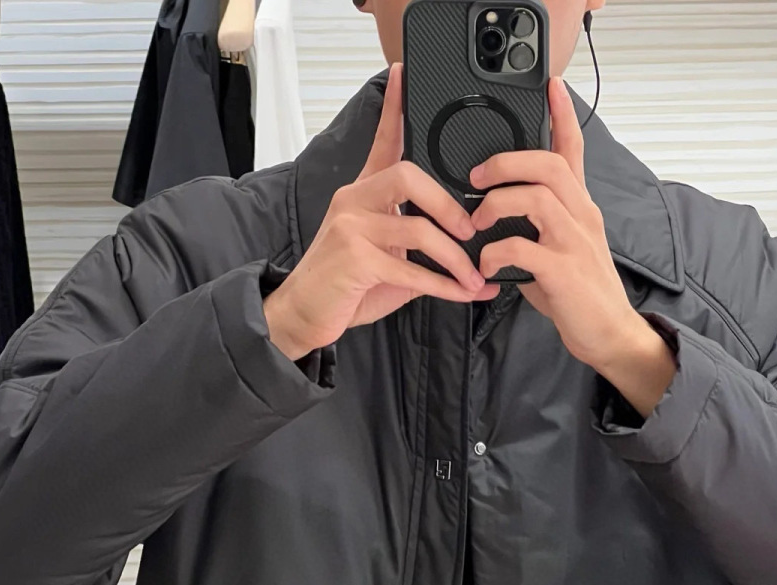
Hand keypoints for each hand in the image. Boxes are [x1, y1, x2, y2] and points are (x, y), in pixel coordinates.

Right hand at [264, 62, 500, 360]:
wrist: (303, 315)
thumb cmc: (345, 287)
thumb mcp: (385, 261)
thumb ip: (420, 253)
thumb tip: (466, 261)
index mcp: (362, 193)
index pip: (382, 142)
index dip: (394, 110)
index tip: (404, 77)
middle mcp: (354, 201)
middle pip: (408, 176)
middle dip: (448, 204)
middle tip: (470, 230)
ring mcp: (352, 228)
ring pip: (416, 227)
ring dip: (454, 257)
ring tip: (473, 276)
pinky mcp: (355, 260)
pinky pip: (410, 268)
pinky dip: (442, 285)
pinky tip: (460, 294)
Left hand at [468, 75, 676, 416]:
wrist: (610, 336)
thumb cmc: (580, 297)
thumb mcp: (559, 253)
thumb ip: (534, 231)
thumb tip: (497, 223)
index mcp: (580, 208)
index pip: (575, 150)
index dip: (562, 116)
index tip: (551, 86)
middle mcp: (582, 217)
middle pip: (549, 165)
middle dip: (507, 161)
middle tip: (477, 176)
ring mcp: (575, 243)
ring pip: (537, 197)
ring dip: (498, 202)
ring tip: (478, 221)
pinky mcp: (564, 272)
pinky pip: (524, 247)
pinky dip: (496, 252)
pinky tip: (486, 264)